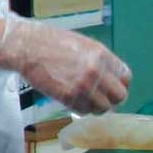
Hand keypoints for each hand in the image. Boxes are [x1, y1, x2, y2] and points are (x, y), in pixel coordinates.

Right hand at [0, 14, 130, 113]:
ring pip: (102, 108)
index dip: (120, 84)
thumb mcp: (82, 44)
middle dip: (111, 98)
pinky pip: (83, 111)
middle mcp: (96, 71)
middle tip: (101, 98)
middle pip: (119, 96)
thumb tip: (108, 77)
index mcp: (101, 54)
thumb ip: (98, 60)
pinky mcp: (68, 97)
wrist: (26, 47)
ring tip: (84, 100)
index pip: (125, 76)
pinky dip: (80, 108)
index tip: (113, 87)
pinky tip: (72, 100)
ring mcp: (83, 86)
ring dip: (95, 106)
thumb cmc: (50, 41)